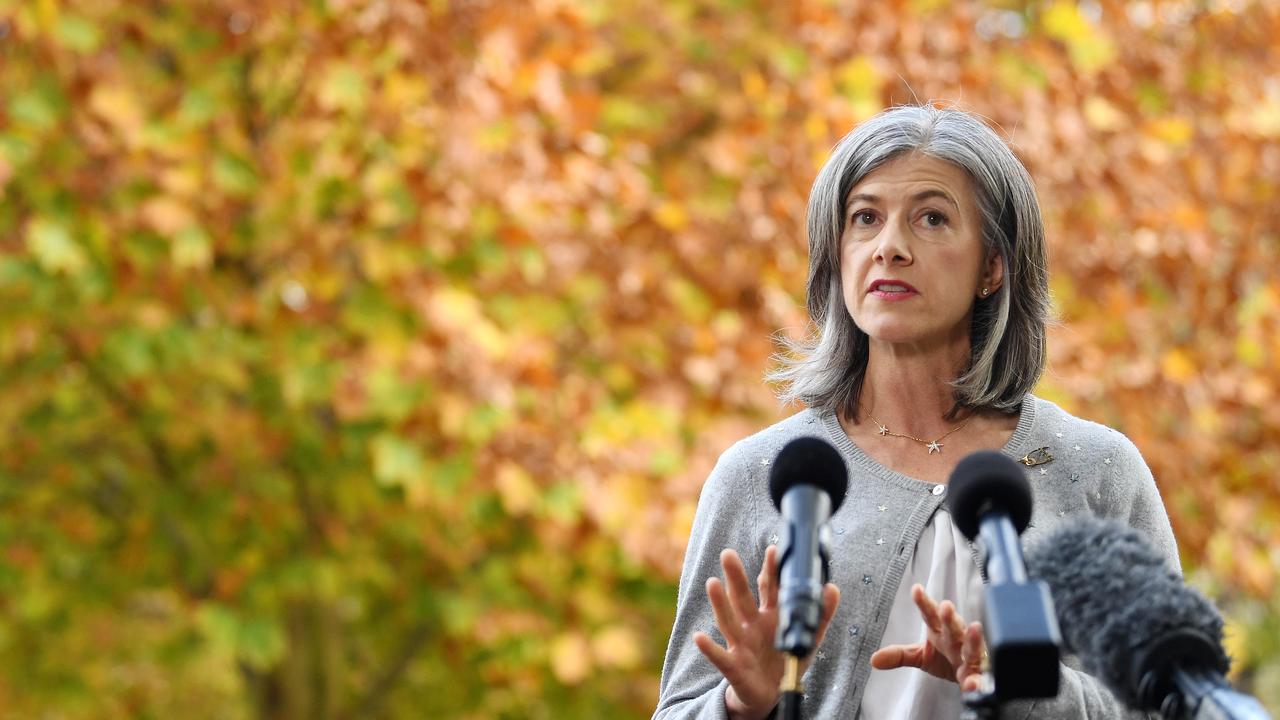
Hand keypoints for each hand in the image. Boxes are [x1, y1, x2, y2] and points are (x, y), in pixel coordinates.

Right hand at [692, 546, 840, 719]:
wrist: (770, 694)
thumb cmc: (786, 661)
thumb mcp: (808, 638)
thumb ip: (821, 614)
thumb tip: (832, 588)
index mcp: (770, 615)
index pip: (768, 588)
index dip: (771, 570)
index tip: (773, 550)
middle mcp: (752, 625)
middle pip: (742, 597)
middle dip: (736, 577)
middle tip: (728, 554)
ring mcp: (740, 643)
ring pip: (729, 620)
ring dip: (720, 603)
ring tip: (712, 583)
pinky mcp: (733, 665)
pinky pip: (720, 656)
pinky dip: (709, 648)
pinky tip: (699, 637)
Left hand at [869, 583, 985, 691]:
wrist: (968, 677)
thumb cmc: (946, 659)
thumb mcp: (920, 656)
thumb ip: (899, 655)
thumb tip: (874, 659)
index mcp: (940, 631)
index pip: (930, 614)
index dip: (924, 603)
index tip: (916, 589)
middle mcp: (956, 639)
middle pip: (952, 625)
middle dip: (949, 616)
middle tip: (946, 606)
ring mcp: (969, 655)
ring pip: (972, 646)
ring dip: (973, 638)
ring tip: (974, 628)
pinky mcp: (979, 674)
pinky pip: (979, 677)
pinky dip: (977, 681)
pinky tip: (973, 684)